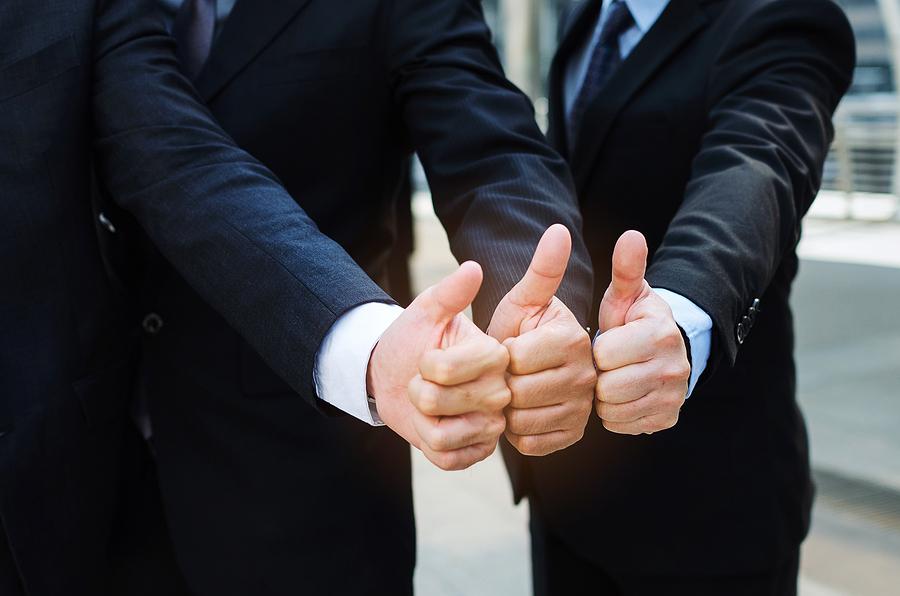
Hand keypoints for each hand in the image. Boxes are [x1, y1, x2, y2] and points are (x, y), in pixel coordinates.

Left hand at [368, 262, 510, 470]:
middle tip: (426, 381)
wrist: (396, 377)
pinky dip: (428, 443)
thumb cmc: (413, 339)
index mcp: (496, 354)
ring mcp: (494, 425)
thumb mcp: (427, 311)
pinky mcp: (481, 451)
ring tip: (430, 405)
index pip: (448, 368)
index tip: (429, 356)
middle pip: (441, 400)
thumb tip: (473, 267)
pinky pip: (446, 456)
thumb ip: (450, 292)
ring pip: (442, 434)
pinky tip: (436, 427)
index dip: (425, 364)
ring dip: (421, 419)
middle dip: (418, 391)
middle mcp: (503, 391)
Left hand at [487, 225, 595, 455]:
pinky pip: (530, 443)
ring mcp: (587, 411)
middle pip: (519, 392)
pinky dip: (516, 432)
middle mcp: (590, 377)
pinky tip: (521, 413)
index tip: (508, 347)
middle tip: (506, 373)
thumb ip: (544, 268)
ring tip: (512, 390)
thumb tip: (558, 229)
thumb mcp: (530, 298)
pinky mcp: (575, 437)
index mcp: (575, 339)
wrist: (537, 371)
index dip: (502, 356)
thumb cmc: (528, 329)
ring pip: (523, 421)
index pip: (517, 359)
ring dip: (507, 410)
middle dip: (503, 384)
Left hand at [594, 231, 689, 434]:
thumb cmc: (632, 320)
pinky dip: (614, 413)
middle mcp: (674, 368)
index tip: (601, 343)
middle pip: (608, 386)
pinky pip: (622, 424)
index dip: (595, 351)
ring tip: (609, 378)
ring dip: (603, 396)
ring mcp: (673, 397)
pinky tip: (619, 395)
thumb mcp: (627, 293)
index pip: (604, 355)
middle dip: (598, 376)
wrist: (660, 353)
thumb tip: (631, 236)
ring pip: (613, 408)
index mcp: (660, 334)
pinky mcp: (666, 419)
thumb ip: (626, 269)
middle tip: (602, 365)